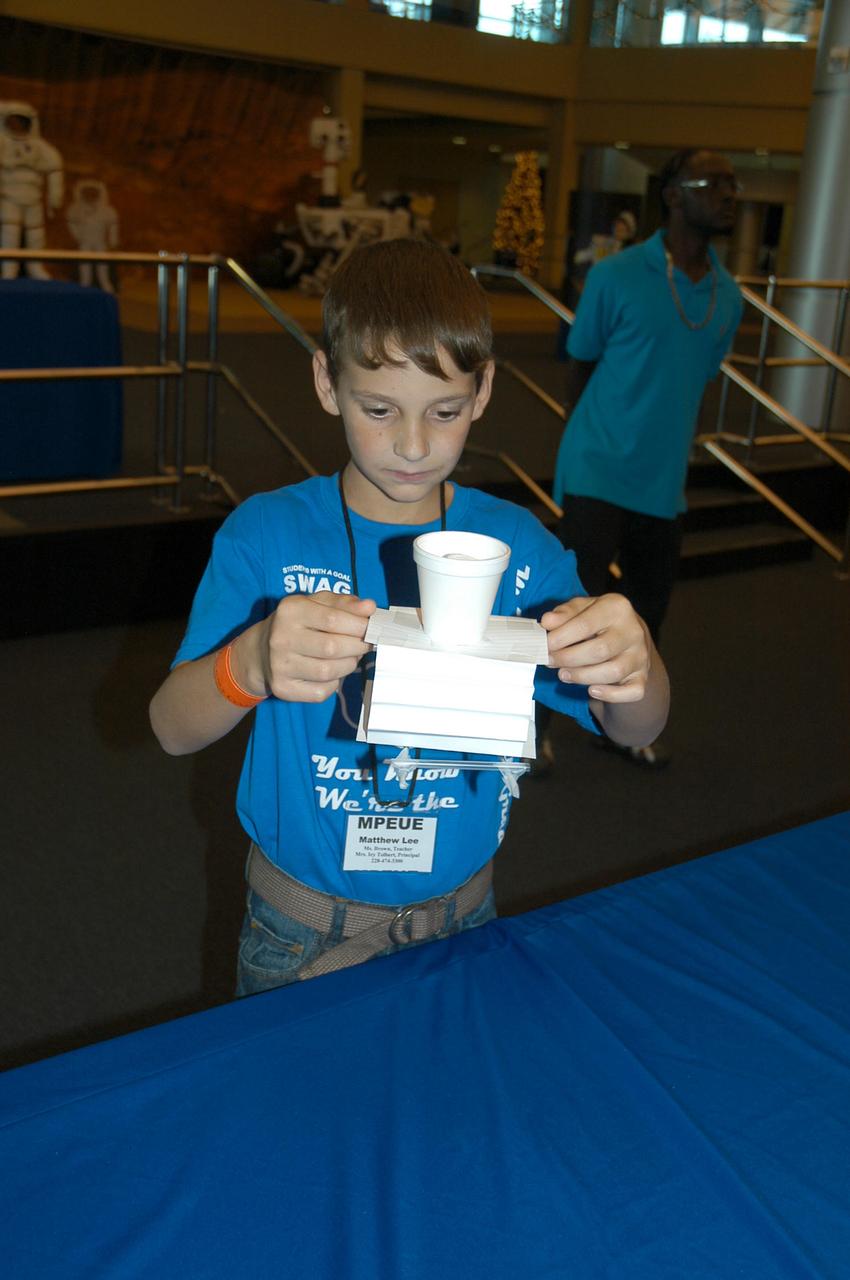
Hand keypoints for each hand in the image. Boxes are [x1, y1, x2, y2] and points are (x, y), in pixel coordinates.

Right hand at [236, 592, 375, 703]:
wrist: (261, 651)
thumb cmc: (298, 624)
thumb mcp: (316, 604)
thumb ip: (344, 603)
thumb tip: (370, 607)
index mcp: (290, 610)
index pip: (333, 618)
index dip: (360, 625)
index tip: (372, 628)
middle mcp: (281, 638)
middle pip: (333, 647)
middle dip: (358, 646)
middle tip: (364, 644)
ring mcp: (280, 666)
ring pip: (329, 672)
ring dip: (348, 665)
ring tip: (349, 656)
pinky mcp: (283, 688)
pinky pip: (321, 692)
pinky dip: (334, 684)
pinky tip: (331, 673)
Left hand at [540, 594, 651, 703]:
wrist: (629, 635)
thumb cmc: (600, 621)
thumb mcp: (582, 608)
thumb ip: (564, 613)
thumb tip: (547, 621)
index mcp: (617, 607)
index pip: (585, 624)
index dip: (561, 638)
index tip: (544, 646)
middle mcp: (633, 630)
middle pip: (599, 650)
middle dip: (568, 659)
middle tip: (550, 661)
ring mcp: (641, 655)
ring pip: (613, 672)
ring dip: (582, 677)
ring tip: (563, 674)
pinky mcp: (643, 677)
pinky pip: (632, 692)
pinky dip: (611, 695)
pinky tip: (591, 690)